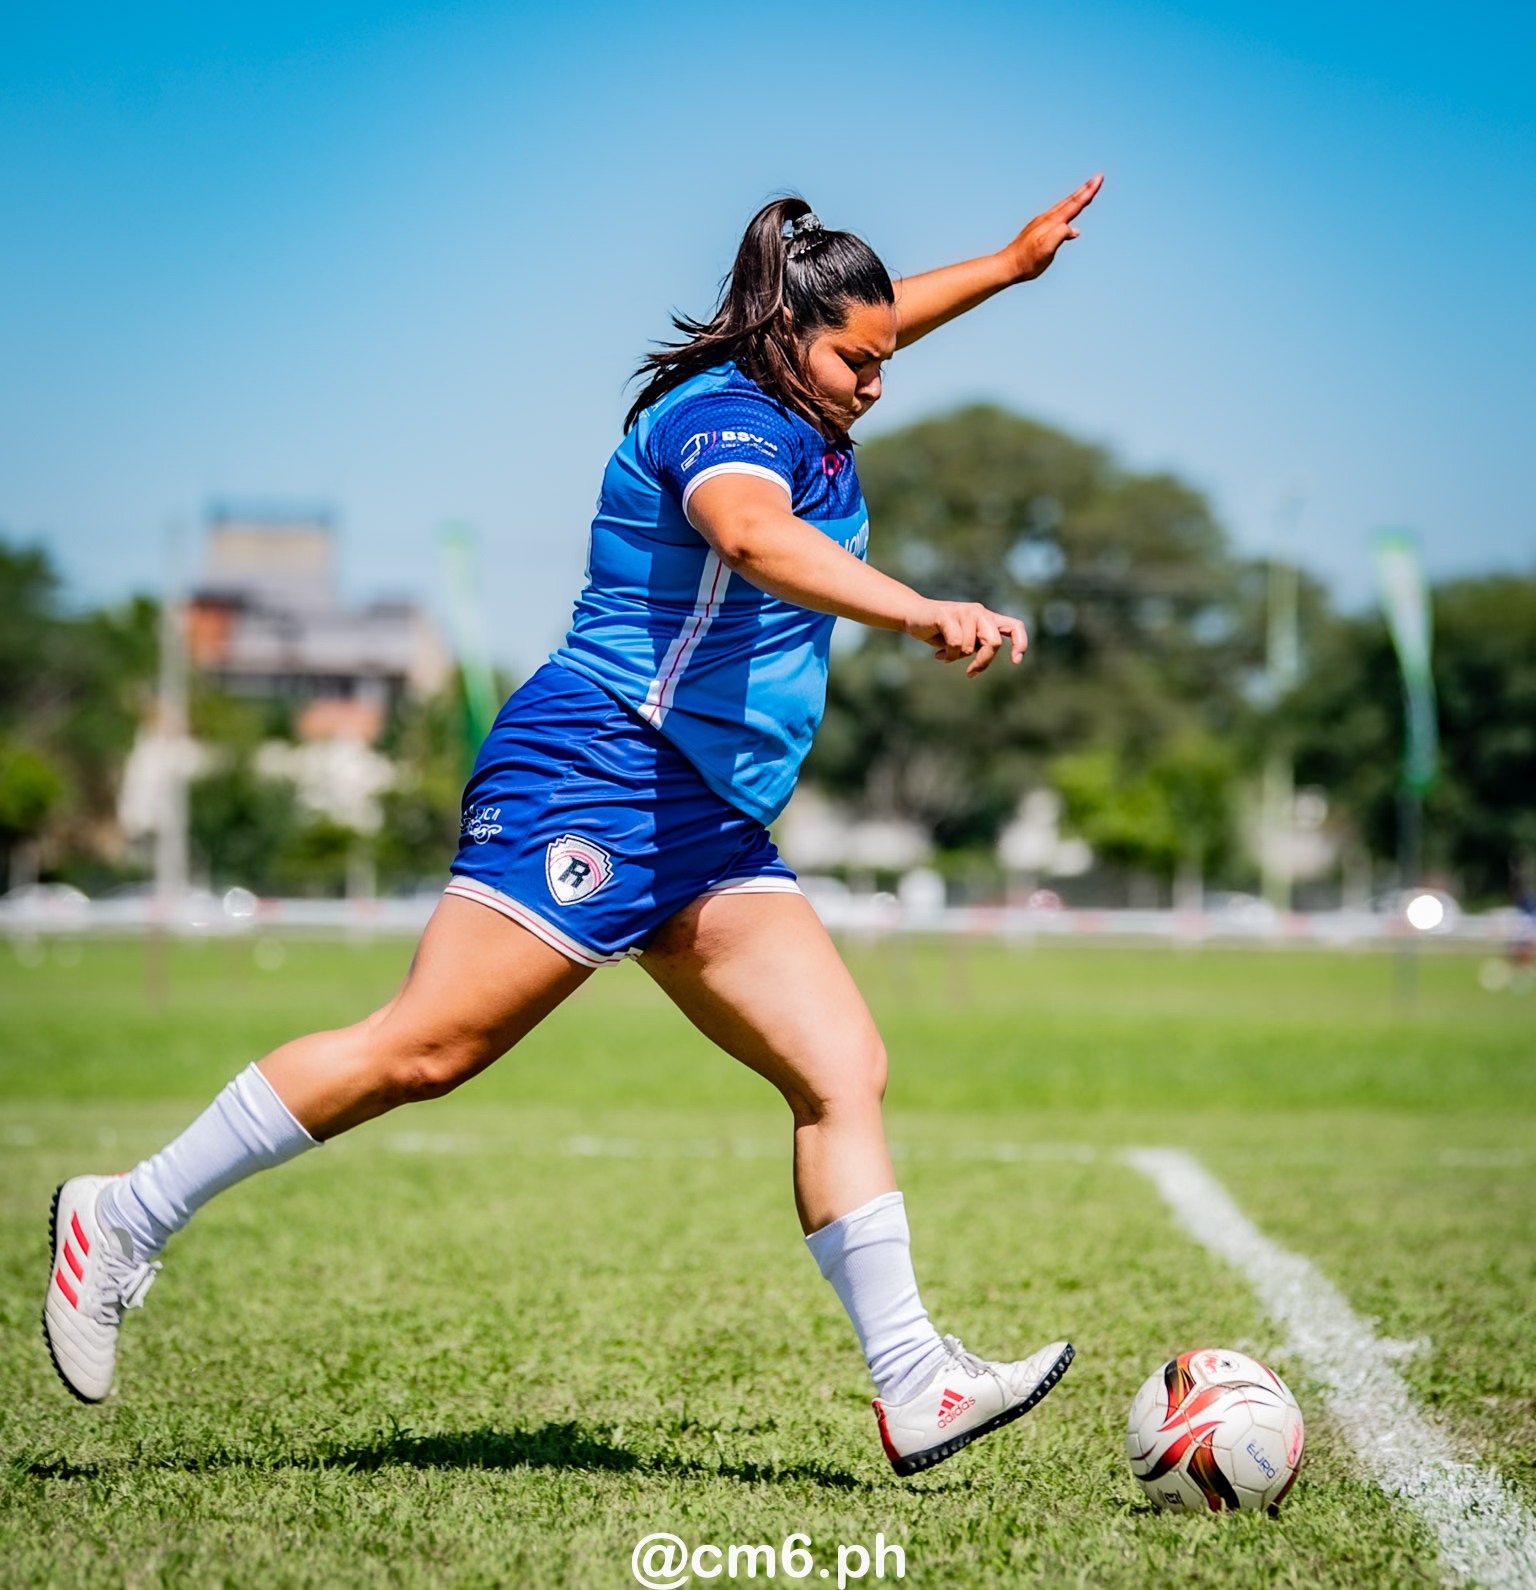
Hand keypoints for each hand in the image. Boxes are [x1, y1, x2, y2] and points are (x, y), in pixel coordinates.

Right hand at [904, 601, 1028, 676]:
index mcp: (987, 618)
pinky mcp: (947, 615)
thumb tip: (983, 662)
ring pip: (970, 646)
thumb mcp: (964, 641)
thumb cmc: (941, 632)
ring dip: (956, 657)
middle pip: (993, 643)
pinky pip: (955, 643)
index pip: (1014, 626)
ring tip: (946, 654)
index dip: (1020, 643)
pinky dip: (948, 654)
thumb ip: (978, 647)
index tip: (1015, 661)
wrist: (913, 616)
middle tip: (971, 672)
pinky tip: (938, 655)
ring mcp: (964, 611)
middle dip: (983, 662)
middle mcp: (979, 612)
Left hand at [1004, 173, 1102, 282]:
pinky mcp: (1037, 230)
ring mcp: (1041, 223)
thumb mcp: (1046, 249)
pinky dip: (1066, 212)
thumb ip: (1059, 235)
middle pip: (1070, 200)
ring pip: (1063, 206)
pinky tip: (1067, 222)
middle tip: (1098, 177)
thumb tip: (1073, 229)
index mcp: (1052, 222)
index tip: (1099, 178)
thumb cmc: (1027, 260)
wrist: (1007, 265)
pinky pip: (1056, 216)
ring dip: (1076, 198)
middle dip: (1086, 189)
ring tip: (1085, 192)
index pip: (1075, 204)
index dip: (1089, 192)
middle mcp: (1047, 219)